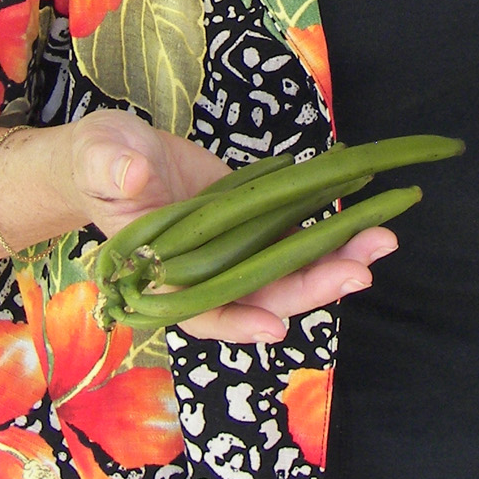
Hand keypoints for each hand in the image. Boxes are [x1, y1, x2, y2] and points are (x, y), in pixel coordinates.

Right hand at [67, 111, 397, 344]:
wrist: (117, 152)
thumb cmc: (98, 163)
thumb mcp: (97, 158)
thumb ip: (113, 169)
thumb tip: (136, 175)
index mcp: (162, 276)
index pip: (198, 312)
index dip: (236, 322)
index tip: (275, 325)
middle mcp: (206, 273)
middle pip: (262, 292)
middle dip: (313, 285)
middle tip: (362, 269)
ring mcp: (234, 250)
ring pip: (288, 265)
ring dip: (335, 257)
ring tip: (381, 238)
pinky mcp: (253, 224)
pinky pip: (293, 231)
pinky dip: (328, 225)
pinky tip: (365, 212)